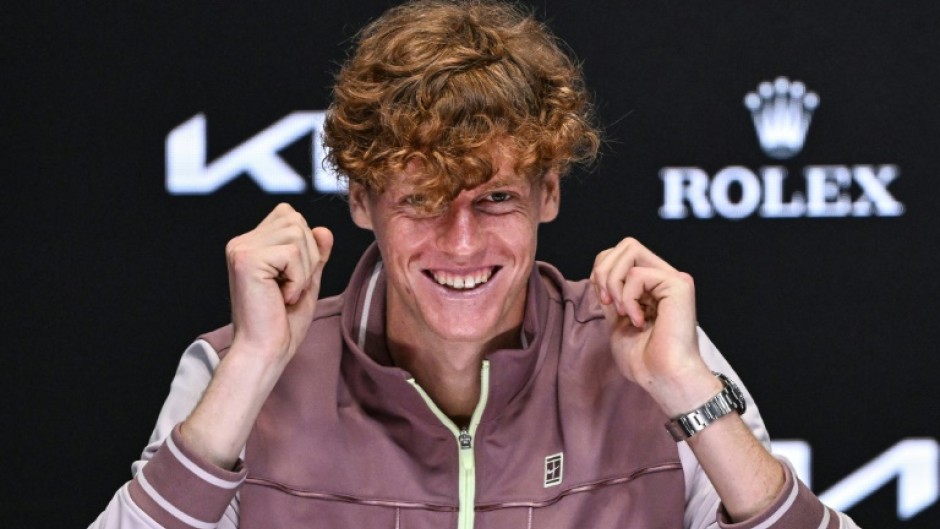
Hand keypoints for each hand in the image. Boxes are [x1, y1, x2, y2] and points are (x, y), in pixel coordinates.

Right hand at [225, 203, 332, 365]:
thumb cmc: (283, 323)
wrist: (265, 352)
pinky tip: (282, 297)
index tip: (291, 279)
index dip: (305, 245)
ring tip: (286, 294)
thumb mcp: (306, 282)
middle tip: (291, 289)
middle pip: (296, 221)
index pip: (289, 216)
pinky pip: (293, 253)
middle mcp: (241, 242)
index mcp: (251, 244)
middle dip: (308, 257)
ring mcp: (241, 249)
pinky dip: (298, 279)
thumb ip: (315, 254)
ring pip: (297, 234)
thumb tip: (324, 229)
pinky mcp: (246, 259)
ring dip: (303, 270)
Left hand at [590, 238, 718, 415]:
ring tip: (623, 311)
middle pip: (625, 245)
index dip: (602, 272)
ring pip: (629, 250)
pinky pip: (637, 273)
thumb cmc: (643, 359)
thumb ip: (611, 295)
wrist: (662, 378)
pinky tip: (640, 320)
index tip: (604, 302)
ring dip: (614, 282)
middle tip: (608, 302)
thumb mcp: (616, 320)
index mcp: (651, 286)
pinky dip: (628, 298)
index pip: (618, 255)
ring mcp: (672, 279)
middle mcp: (663, 277)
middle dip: (605, 271)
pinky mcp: (678, 284)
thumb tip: (598, 271)